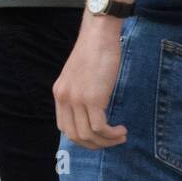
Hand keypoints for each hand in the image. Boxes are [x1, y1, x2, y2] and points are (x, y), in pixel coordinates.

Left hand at [53, 15, 127, 149]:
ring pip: (87, 135)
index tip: (99, 136)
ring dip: (106, 141)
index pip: (64, 127)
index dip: (83, 137)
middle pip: (74, 136)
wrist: (99, 36)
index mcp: (59, 93)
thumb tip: (92, 113)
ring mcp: (76, 99)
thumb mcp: (80, 76)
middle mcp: (64, 98)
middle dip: (95, 144)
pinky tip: (121, 130)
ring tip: (121, 135)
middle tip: (112, 140)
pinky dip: (112, 134)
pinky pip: (99, 128)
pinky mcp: (92, 98)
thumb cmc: (95, 53)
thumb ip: (80, 93)